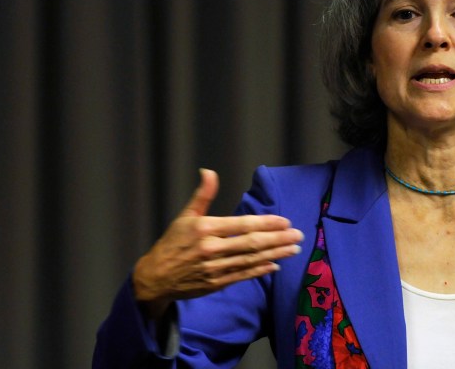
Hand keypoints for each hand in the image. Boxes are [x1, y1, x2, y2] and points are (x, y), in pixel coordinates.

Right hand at [132, 169, 303, 317]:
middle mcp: (211, 249)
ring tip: (294, 249)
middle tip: (299, 235)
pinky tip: (276, 265)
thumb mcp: (185, 215)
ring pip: (251, 260)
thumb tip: (208, 171)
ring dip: (275, 254)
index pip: (242, 225)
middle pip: (251, 243)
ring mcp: (215, 269)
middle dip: (278, 239)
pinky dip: (260, 270)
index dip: (266, 223)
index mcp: (205, 229)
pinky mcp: (216, 284)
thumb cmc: (172, 243)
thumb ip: (202, 194)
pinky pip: (243, 276)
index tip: (285, 221)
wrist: (155, 277)